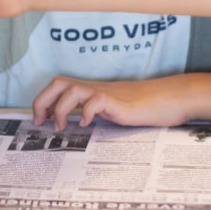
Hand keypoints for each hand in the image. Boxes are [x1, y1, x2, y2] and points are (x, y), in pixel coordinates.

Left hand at [31, 75, 190, 130]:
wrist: (170, 98)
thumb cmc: (146, 105)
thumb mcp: (115, 109)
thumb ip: (98, 112)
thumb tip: (81, 124)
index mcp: (93, 90)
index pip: (59, 85)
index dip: (44, 99)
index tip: (40, 118)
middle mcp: (96, 88)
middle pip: (58, 82)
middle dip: (42, 101)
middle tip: (41, 122)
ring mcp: (106, 93)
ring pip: (71, 89)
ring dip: (60, 109)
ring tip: (62, 127)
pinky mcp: (117, 102)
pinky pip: (95, 101)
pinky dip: (85, 112)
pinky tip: (88, 125)